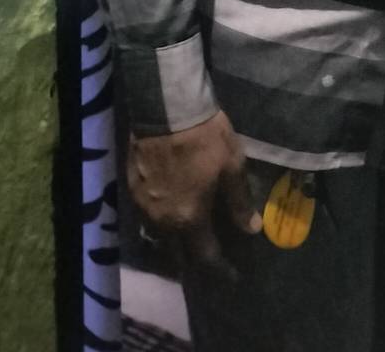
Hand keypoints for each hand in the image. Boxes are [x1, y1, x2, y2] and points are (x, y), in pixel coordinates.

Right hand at [127, 111, 260, 278]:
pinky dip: (161, 221)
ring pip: (160, 237)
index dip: (221, 269)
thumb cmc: (204, 136)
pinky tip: (171, 211)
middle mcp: (163, 221)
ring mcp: (144, 207)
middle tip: (209, 258)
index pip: (205, 256)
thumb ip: (239, 201)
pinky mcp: (132, 190)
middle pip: (177, 254)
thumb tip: (251, 229)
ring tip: (189, 235)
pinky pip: (148, 217)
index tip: (231, 276)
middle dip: (194, 261)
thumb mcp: (232, 165)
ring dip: (175, 242)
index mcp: (189, 218)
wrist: (166, 108)